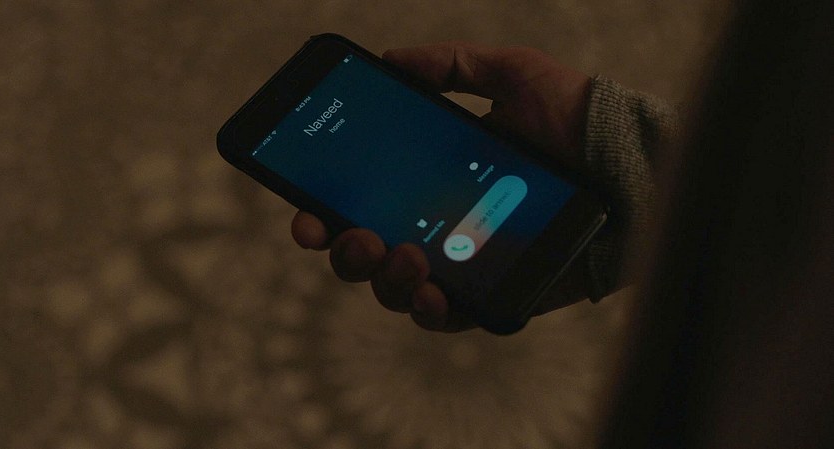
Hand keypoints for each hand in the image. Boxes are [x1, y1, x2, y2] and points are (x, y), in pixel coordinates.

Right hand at [291, 42, 592, 331]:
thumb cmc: (574, 119)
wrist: (631, 164)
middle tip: (356, 234)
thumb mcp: (513, 74)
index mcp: (429, 180)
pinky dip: (430, 311)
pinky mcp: (495, 293)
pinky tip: (431, 295)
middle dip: (346, 252)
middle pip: (367, 252)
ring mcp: (463, 262)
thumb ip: (453, 64)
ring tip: (407, 255)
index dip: (324, 212)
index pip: (362, 201)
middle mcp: (437, 224)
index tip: (306, 213)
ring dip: (384, 279)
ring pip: (397, 288)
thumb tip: (392, 58)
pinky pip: (449, 315)